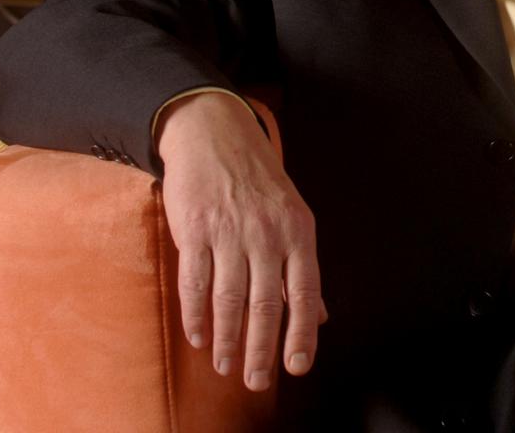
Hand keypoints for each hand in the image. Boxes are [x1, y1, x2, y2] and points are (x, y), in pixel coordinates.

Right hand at [156, 92, 325, 390]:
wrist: (215, 133)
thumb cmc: (258, 181)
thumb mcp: (294, 216)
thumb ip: (303, 269)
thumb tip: (320, 317)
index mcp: (298, 232)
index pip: (305, 292)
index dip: (301, 334)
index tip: (297, 367)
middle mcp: (267, 234)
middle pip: (265, 303)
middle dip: (260, 349)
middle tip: (255, 381)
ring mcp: (229, 231)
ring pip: (229, 298)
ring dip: (226, 339)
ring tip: (225, 366)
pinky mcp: (194, 229)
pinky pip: (196, 281)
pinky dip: (196, 314)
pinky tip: (199, 336)